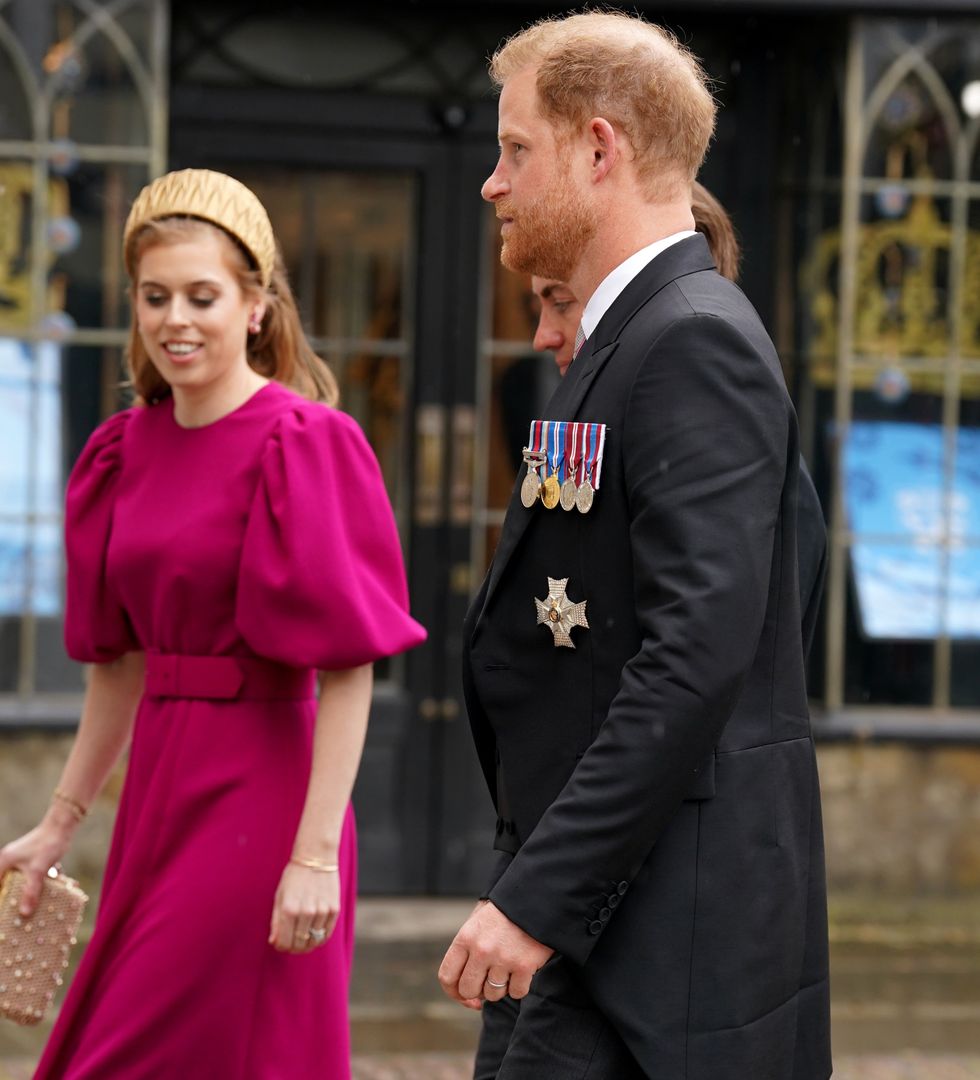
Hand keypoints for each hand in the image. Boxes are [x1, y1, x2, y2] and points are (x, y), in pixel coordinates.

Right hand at [0, 822, 73, 916]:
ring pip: (24, 881)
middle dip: (16, 897)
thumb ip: (31, 891)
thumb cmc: (47, 844)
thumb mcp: (38, 871)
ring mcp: (22, 860)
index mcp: (4, 862)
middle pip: (8, 886)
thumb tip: (24, 913)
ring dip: (34, 890)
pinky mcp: (34, 860)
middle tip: (22, 913)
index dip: (0, 899)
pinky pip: (35, 875)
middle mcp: (10, 861)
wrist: (63, 825)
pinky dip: (44, 881)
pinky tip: (58, 884)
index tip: (4, 914)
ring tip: (40, 903)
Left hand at [268, 862, 339, 953]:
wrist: (316, 857)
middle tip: (292, 942)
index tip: (281, 943)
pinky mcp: (334, 909)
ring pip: (313, 941)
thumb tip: (275, 942)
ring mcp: (322, 911)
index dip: (281, 946)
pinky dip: (319, 938)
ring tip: (303, 938)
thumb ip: (276, 921)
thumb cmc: (294, 877)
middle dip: (293, 947)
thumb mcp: (280, 896)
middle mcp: (306, 912)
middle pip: (299, 945)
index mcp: (288, 909)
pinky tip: (314, 933)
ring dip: (307, 944)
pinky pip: (326, 934)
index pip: (284, 942)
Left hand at [438, 900, 553, 1009]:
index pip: (447, 977)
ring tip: (507, 969)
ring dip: (500, 988)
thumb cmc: (505, 912)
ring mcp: (502, 959)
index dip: (454, 992)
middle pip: (468, 990)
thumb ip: (466, 948)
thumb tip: (460, 985)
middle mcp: (481, 950)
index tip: (465, 996)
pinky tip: (521, 971)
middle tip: (488, 981)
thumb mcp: (478, 920)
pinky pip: (516, 993)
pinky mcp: (524, 967)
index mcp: (465, 938)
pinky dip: (519, 987)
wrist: (536, 898)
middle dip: (477, 992)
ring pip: (492, 995)